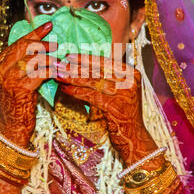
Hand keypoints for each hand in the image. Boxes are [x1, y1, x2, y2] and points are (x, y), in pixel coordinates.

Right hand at [0, 22, 57, 147]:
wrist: (12, 127)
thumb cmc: (17, 103)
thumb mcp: (15, 80)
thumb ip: (22, 64)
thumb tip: (40, 47)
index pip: (17, 43)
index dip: (34, 33)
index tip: (47, 25)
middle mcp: (0, 69)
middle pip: (24, 46)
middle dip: (42, 41)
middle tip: (56, 42)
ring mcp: (8, 78)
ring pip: (33, 59)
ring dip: (50, 58)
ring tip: (60, 60)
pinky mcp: (20, 88)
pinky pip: (40, 73)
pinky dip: (52, 71)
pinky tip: (59, 72)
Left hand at [54, 54, 163, 168]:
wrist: (134, 137)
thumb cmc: (122, 113)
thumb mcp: (118, 91)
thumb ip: (106, 78)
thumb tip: (80, 66)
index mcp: (132, 74)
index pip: (105, 61)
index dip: (85, 58)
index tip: (69, 56)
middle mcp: (130, 81)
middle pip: (97, 71)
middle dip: (76, 68)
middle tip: (59, 65)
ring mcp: (124, 93)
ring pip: (92, 82)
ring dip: (73, 79)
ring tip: (59, 77)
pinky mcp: (115, 106)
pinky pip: (90, 95)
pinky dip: (76, 92)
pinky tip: (65, 90)